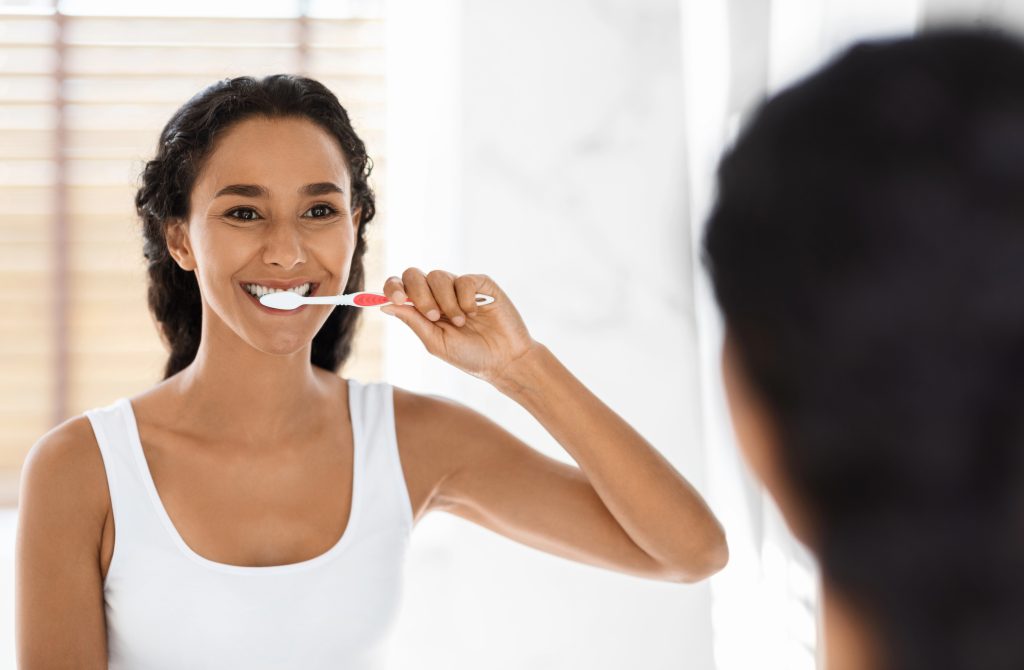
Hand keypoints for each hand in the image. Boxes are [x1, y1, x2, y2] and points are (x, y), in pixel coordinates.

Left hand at [379, 268, 536, 383]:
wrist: (504, 360)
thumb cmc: (469, 356)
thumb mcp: (436, 342)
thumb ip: (413, 321)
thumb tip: (384, 305)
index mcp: (423, 308)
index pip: (399, 287)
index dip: (393, 287)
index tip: (397, 299)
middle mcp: (438, 294)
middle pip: (414, 274)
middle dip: (420, 294)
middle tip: (434, 316)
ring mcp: (459, 288)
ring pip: (439, 276)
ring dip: (447, 302)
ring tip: (461, 322)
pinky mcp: (481, 284)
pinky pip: (464, 280)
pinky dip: (466, 298)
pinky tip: (475, 313)